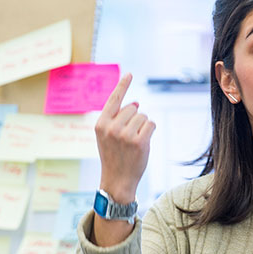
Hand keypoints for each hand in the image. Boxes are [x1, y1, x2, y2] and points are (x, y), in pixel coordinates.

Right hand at [94, 73, 155, 203]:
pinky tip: (142, 143)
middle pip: (133, 108)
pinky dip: (150, 131)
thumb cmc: (114, 156)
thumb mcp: (108, 136)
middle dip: (135, 119)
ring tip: (133, 142)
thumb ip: (118, 119)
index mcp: (100, 124)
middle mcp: (111, 127)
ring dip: (143, 126)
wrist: (117, 180)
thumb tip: (136, 103)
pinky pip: (151, 124)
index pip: (113, 99)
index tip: (129, 73)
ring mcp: (125, 134)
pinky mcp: (139, 141)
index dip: (122, 85)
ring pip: (143, 116)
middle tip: (128, 138)